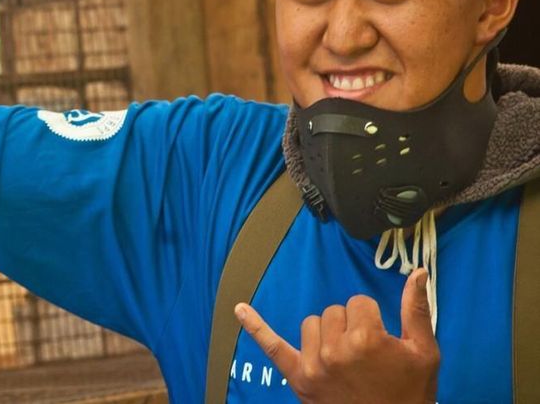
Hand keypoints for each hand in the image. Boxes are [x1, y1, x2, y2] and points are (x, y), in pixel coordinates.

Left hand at [235, 268, 438, 403]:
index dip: (372, 319)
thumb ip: (416, 310)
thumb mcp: (424, 352)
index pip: (359, 303)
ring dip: (325, 334)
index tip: (381, 340)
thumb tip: (419, 271)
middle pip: (334, 311)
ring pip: (312, 324)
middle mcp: (335, 349)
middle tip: (365, 354)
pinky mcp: (298, 378)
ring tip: (344, 358)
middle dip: (349, 325)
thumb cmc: (410, 393)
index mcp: (366, 338)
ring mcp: (313, 364)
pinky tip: (239, 309)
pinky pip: (272, 346)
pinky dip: (255, 327)